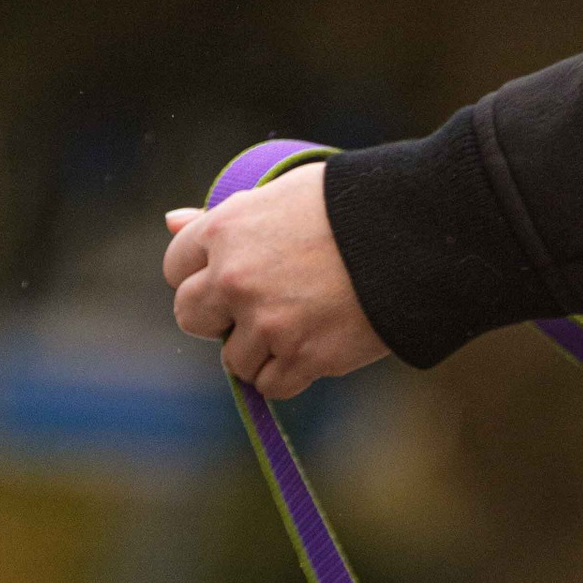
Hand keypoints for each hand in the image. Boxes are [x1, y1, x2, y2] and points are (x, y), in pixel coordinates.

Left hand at [162, 167, 388, 399]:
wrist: (412, 236)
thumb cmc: (347, 208)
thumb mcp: (279, 196)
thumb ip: (223, 218)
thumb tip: (171, 221)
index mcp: (225, 230)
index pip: (176, 266)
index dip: (202, 274)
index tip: (229, 277)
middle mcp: (235, 278)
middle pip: (189, 316)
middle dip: (216, 317)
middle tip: (256, 307)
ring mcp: (267, 323)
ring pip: (233, 359)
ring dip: (259, 350)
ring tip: (299, 321)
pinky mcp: (302, 357)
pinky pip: (271, 385)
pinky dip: (289, 373)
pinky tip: (314, 344)